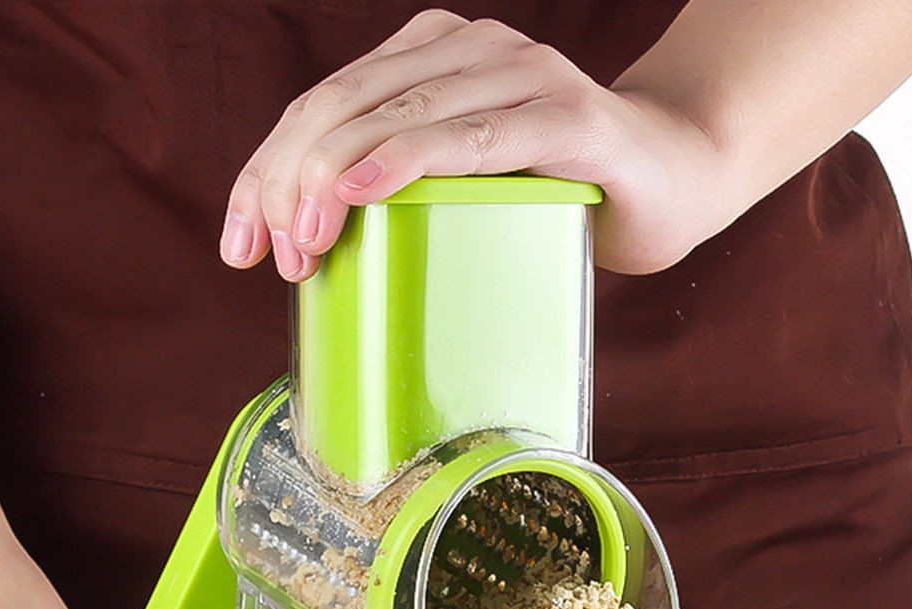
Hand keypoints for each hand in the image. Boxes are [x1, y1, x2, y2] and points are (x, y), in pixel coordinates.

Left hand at [219, 9, 722, 280]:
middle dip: (286, 183)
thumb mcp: (461, 190)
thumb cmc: (559, 193)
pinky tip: (363, 193)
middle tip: (271, 257)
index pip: (321, 105)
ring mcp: (519, 75)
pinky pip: (474, 137)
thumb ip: (401, 192)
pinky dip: (411, 161)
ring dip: (334, 180)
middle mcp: (469, 47)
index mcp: (431, 57)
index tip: (237, 247)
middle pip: (344, 106)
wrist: (673, 181)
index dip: (263, 172)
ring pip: (398, 114)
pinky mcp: (565, 119)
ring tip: (302, 243)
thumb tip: (305, 250)